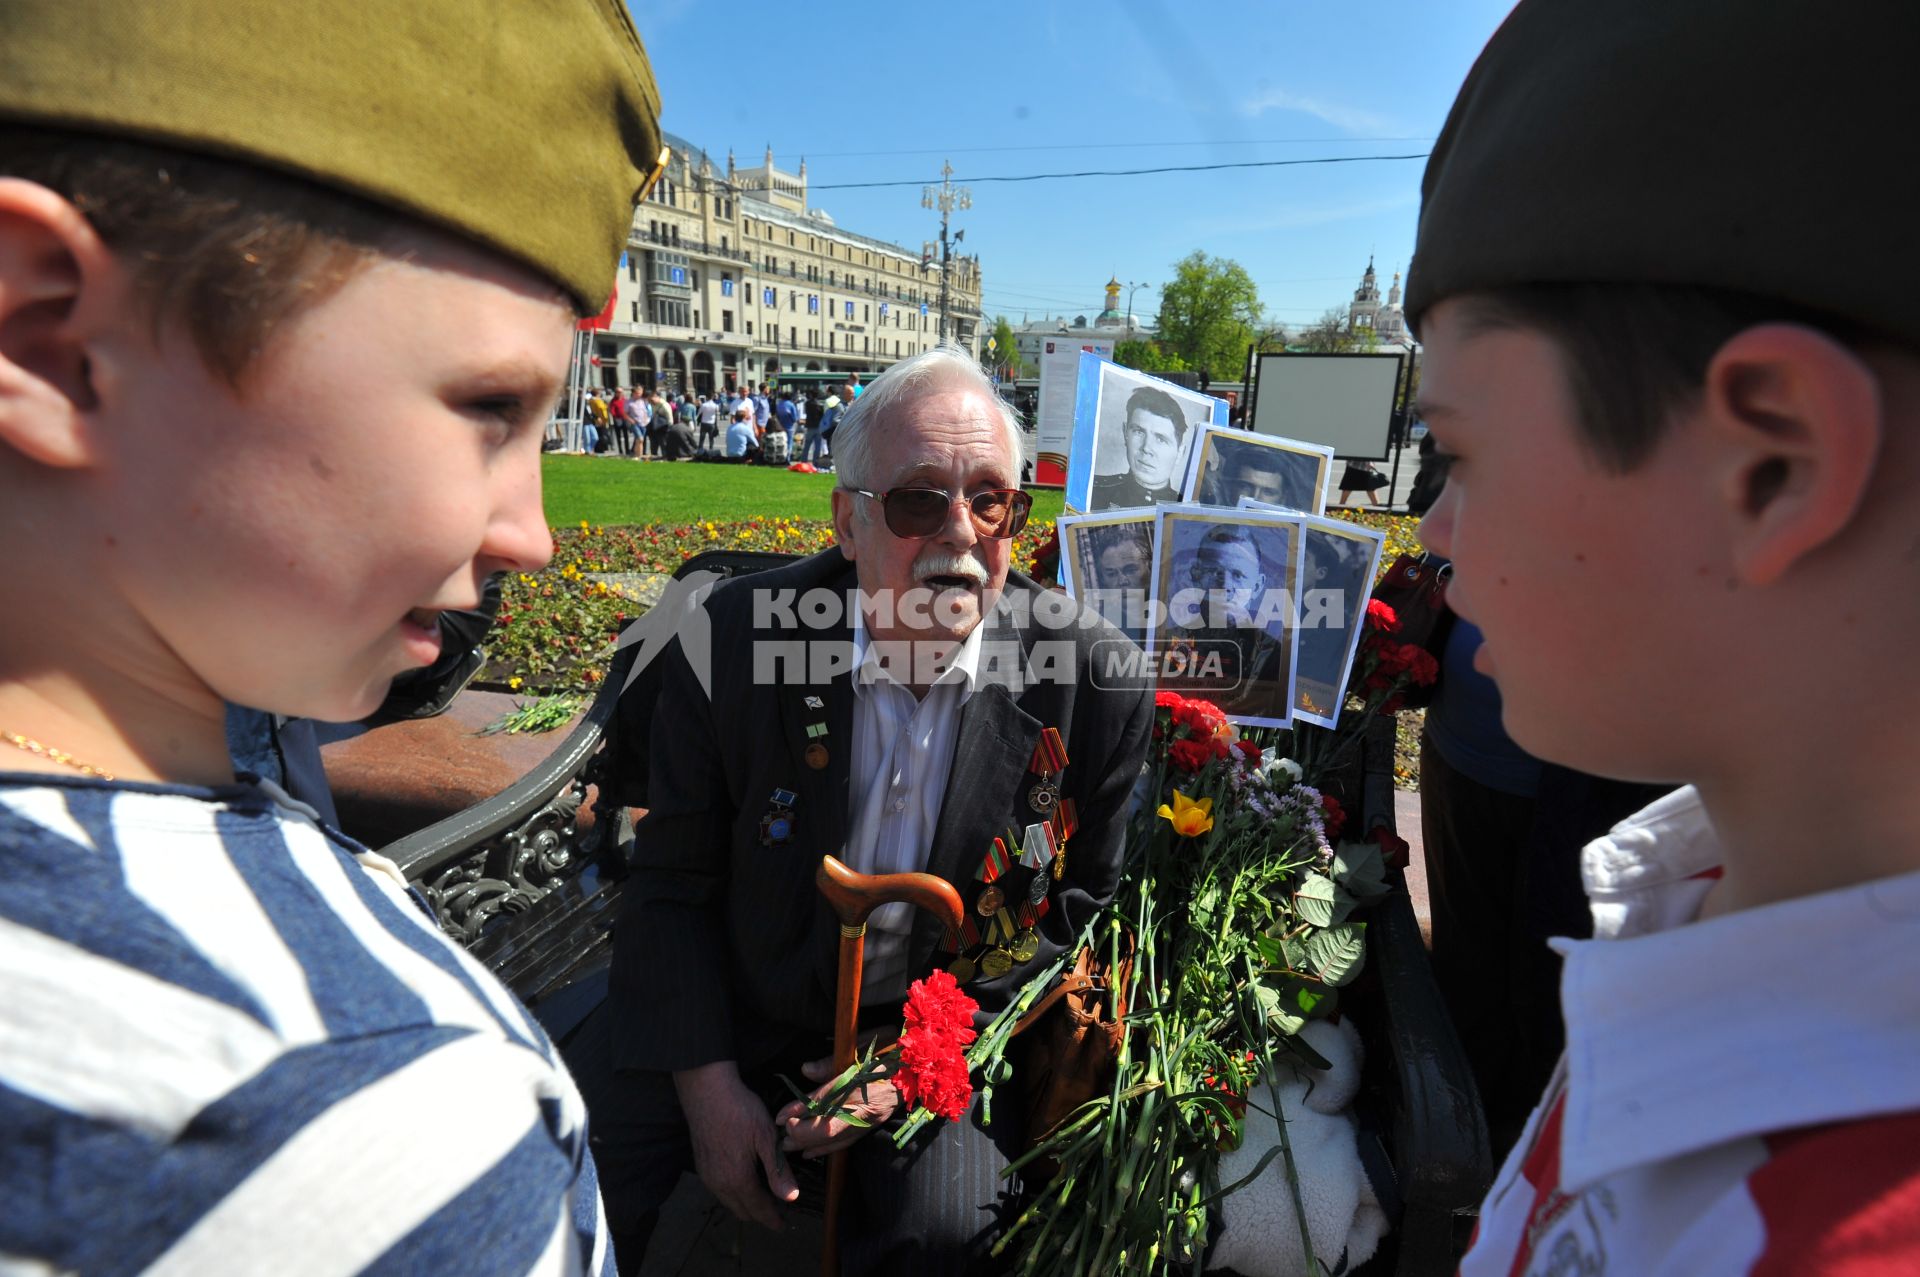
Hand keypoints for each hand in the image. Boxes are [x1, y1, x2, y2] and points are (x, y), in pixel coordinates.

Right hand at [672, 1061, 796, 1230]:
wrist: (706, 1091)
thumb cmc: (741, 1111)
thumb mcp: (766, 1138)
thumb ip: (777, 1171)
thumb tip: (791, 1198)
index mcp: (737, 1179)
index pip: (758, 1210)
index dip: (772, 1220)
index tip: (782, 1226)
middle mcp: (719, 1184)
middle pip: (742, 1210)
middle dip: (760, 1214)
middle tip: (777, 1210)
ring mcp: (707, 1175)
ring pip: (729, 1201)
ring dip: (746, 1204)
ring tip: (764, 1196)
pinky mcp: (701, 1165)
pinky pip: (720, 1190)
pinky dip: (734, 1193)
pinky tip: (745, 1180)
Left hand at [773, 1052, 899, 1158]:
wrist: (922, 1066)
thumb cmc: (894, 1048)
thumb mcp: (866, 1043)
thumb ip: (834, 1061)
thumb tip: (805, 1069)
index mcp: (868, 1081)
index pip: (828, 1100)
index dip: (802, 1109)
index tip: (782, 1115)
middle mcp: (869, 1106)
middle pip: (830, 1127)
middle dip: (802, 1133)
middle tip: (780, 1134)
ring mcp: (872, 1119)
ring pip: (837, 1139)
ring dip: (809, 1144)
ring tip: (787, 1146)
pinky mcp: (872, 1125)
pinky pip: (847, 1143)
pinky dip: (827, 1149)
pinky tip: (810, 1152)